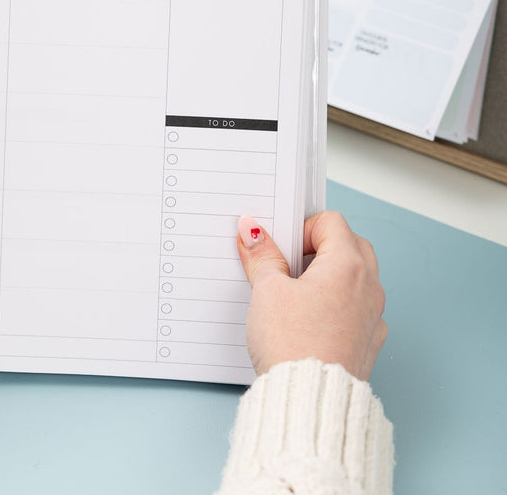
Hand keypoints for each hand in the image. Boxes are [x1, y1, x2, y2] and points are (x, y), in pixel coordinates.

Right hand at [236, 211, 386, 380]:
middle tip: (290, 263)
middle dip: (320, 247)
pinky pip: (358, 309)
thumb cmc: (292, 345)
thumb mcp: (267, 291)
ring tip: (297, 293)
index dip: (302, 228)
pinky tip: (310, 320)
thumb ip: (262, 256)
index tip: (282, 248)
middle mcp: (369, 287)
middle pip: (351, 245)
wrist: (309, 403)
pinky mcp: (369, 343)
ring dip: (330, 275)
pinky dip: (338, 304)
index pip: (331, 222)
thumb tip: (253, 232)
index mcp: (347, 266)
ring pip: (357, 278)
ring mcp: (373, 317)